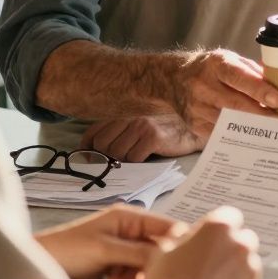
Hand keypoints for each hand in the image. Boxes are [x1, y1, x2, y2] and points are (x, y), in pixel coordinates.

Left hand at [34, 204, 184, 278]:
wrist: (42, 264)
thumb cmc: (68, 248)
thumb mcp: (106, 250)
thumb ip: (139, 252)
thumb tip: (169, 253)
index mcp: (129, 217)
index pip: (165, 226)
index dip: (176, 241)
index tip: (181, 260)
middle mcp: (129, 230)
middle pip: (157, 247)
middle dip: (152, 264)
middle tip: (142, 278)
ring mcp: (122, 247)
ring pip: (146, 262)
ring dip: (136, 275)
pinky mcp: (115, 262)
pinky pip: (133, 271)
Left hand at [83, 114, 202, 161]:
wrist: (190, 130)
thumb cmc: (161, 132)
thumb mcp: (135, 128)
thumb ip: (116, 135)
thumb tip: (91, 155)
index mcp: (122, 115)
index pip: (93, 133)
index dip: (87, 149)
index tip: (91, 159)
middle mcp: (130, 118)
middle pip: (102, 145)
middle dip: (108, 157)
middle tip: (121, 159)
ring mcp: (141, 126)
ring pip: (117, 153)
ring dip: (125, 160)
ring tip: (138, 155)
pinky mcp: (153, 137)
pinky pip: (134, 158)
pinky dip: (138, 162)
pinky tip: (148, 155)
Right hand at [135, 206, 261, 278]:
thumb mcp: (163, 250)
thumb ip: (180, 236)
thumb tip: (183, 235)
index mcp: (219, 227)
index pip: (230, 216)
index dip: (219, 227)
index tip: (210, 236)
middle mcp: (240, 245)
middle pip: (243, 238)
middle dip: (231, 247)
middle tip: (211, 260)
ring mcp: (250, 269)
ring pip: (248, 262)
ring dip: (235, 268)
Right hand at [173, 49, 277, 143]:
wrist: (174, 79)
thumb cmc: (210, 69)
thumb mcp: (228, 60)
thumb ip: (252, 71)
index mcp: (216, 64)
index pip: (238, 77)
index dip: (258, 89)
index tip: (277, 100)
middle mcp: (203, 85)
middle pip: (235, 103)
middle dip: (261, 113)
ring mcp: (197, 107)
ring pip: (228, 121)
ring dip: (251, 126)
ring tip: (271, 129)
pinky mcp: (195, 124)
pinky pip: (220, 132)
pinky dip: (238, 135)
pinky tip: (252, 136)